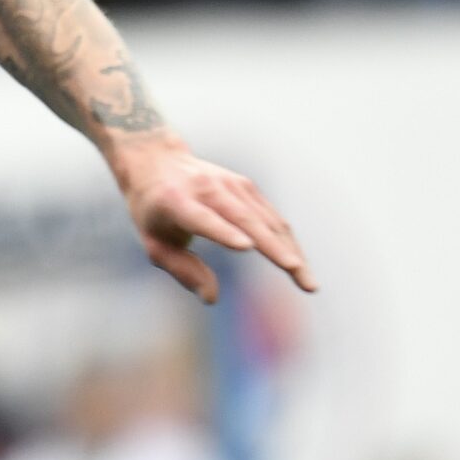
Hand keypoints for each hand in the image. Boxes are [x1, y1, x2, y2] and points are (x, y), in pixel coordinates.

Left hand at [118, 145, 312, 302]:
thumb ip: (180, 269)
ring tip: (307, 282)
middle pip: (246, 221)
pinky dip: (287, 241)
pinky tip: (299, 265)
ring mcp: (231, 185)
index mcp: (176, 202)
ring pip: (267, 221)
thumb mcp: (153, 242)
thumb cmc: (152, 210)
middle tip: (299, 276)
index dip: (223, 232)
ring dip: (290, 251)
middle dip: (275, 250)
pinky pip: (272, 217)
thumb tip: (211, 298)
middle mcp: (207, 189)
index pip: (203, 218)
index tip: (247, 247)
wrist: (157, 161)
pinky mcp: (247, 187)